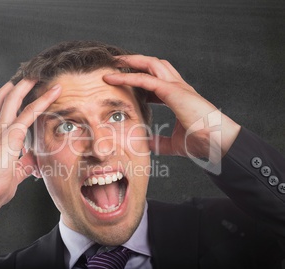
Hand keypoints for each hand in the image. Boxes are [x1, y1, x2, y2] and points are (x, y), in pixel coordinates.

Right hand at [0, 80, 60, 227]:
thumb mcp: (14, 171)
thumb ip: (24, 162)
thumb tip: (34, 161)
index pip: (1, 109)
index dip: (11, 96)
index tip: (22, 87)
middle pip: (3, 97)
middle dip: (17, 83)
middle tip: (31, 72)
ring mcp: (0, 131)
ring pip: (12, 99)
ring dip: (27, 84)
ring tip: (41, 73)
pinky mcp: (10, 137)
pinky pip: (28, 114)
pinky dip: (42, 101)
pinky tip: (54, 93)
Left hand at [103, 55, 240, 162]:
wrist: (218, 143)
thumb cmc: (202, 142)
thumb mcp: (173, 143)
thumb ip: (159, 142)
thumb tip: (146, 144)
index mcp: (179, 96)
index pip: (157, 80)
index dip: (140, 79)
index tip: (124, 82)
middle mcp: (178, 87)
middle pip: (154, 65)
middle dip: (135, 61)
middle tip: (116, 64)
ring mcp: (177, 87)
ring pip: (151, 64)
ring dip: (131, 62)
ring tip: (113, 63)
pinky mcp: (173, 91)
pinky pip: (145, 79)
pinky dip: (128, 77)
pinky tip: (113, 79)